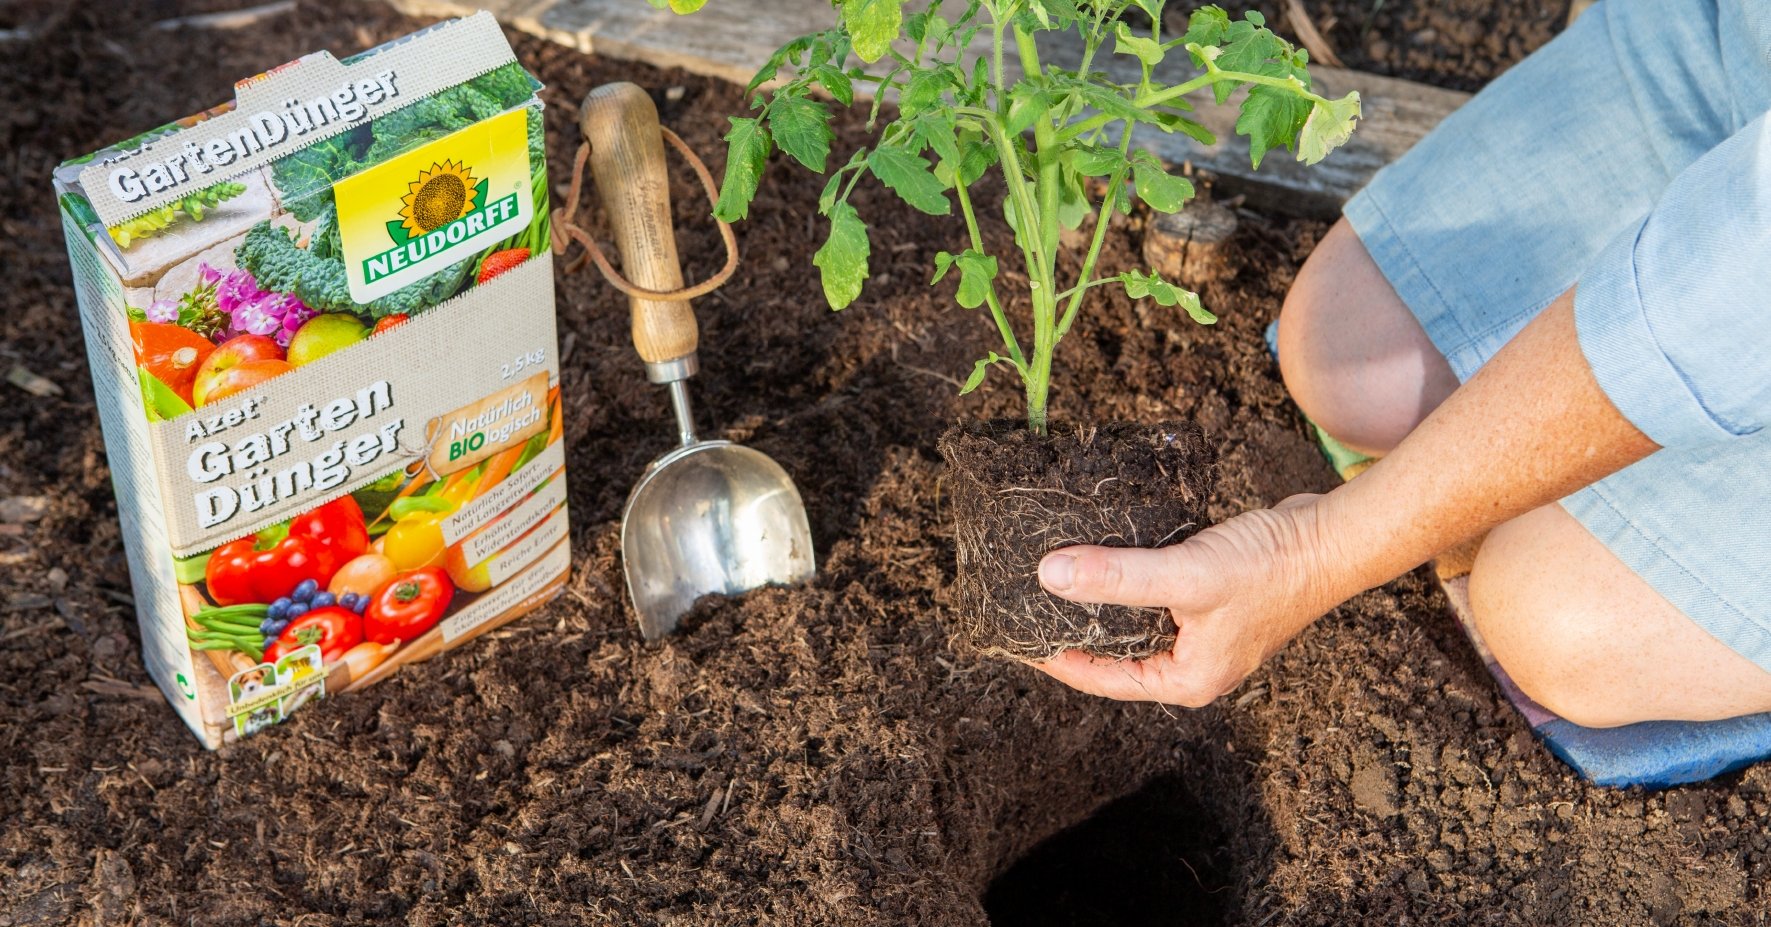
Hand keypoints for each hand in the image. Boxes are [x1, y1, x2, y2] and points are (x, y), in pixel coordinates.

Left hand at [1029, 494, 1352, 705]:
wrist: (1330, 538)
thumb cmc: (1270, 568)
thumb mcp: (1185, 574)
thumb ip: (1117, 577)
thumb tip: (1050, 575)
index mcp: (1188, 680)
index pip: (1104, 680)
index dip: (1057, 659)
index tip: (1016, 636)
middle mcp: (1194, 666)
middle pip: (1117, 654)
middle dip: (1076, 629)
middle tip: (1028, 605)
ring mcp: (1205, 635)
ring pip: (1136, 623)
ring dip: (1102, 602)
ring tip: (1058, 579)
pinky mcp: (1211, 602)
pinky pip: (1156, 597)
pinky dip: (1130, 580)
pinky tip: (1106, 556)